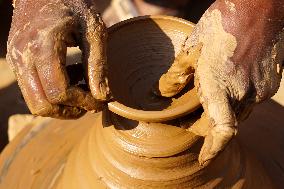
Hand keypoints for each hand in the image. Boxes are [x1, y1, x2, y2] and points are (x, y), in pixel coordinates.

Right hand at [7, 0, 109, 118]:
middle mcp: (23, 55)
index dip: (82, 102)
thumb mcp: (93, 29)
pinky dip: (52, 94)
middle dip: (69, 110)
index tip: (100, 100)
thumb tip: (102, 96)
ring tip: (82, 90)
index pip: (59, 91)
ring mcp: (16, 59)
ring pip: (35, 103)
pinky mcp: (16, 61)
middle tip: (90, 102)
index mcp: (43, 45)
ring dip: (60, 105)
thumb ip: (98, 63)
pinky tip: (70, 80)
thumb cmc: (73, 4)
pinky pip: (32, 91)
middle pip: (42, 105)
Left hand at [157, 0, 283, 164]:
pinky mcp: (269, 82)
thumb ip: (176, 75)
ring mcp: (260, 89)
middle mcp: (245, 94)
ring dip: (221, 111)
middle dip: (207, 125)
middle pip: (224, 123)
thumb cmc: (223, 23)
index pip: (222, 131)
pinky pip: (249, 99)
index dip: (212, 149)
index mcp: (222, 87)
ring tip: (206, 95)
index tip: (203, 158)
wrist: (260, 7)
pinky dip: (234, 99)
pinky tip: (225, 82)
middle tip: (190, 116)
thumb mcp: (192, 48)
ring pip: (237, 112)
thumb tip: (161, 92)